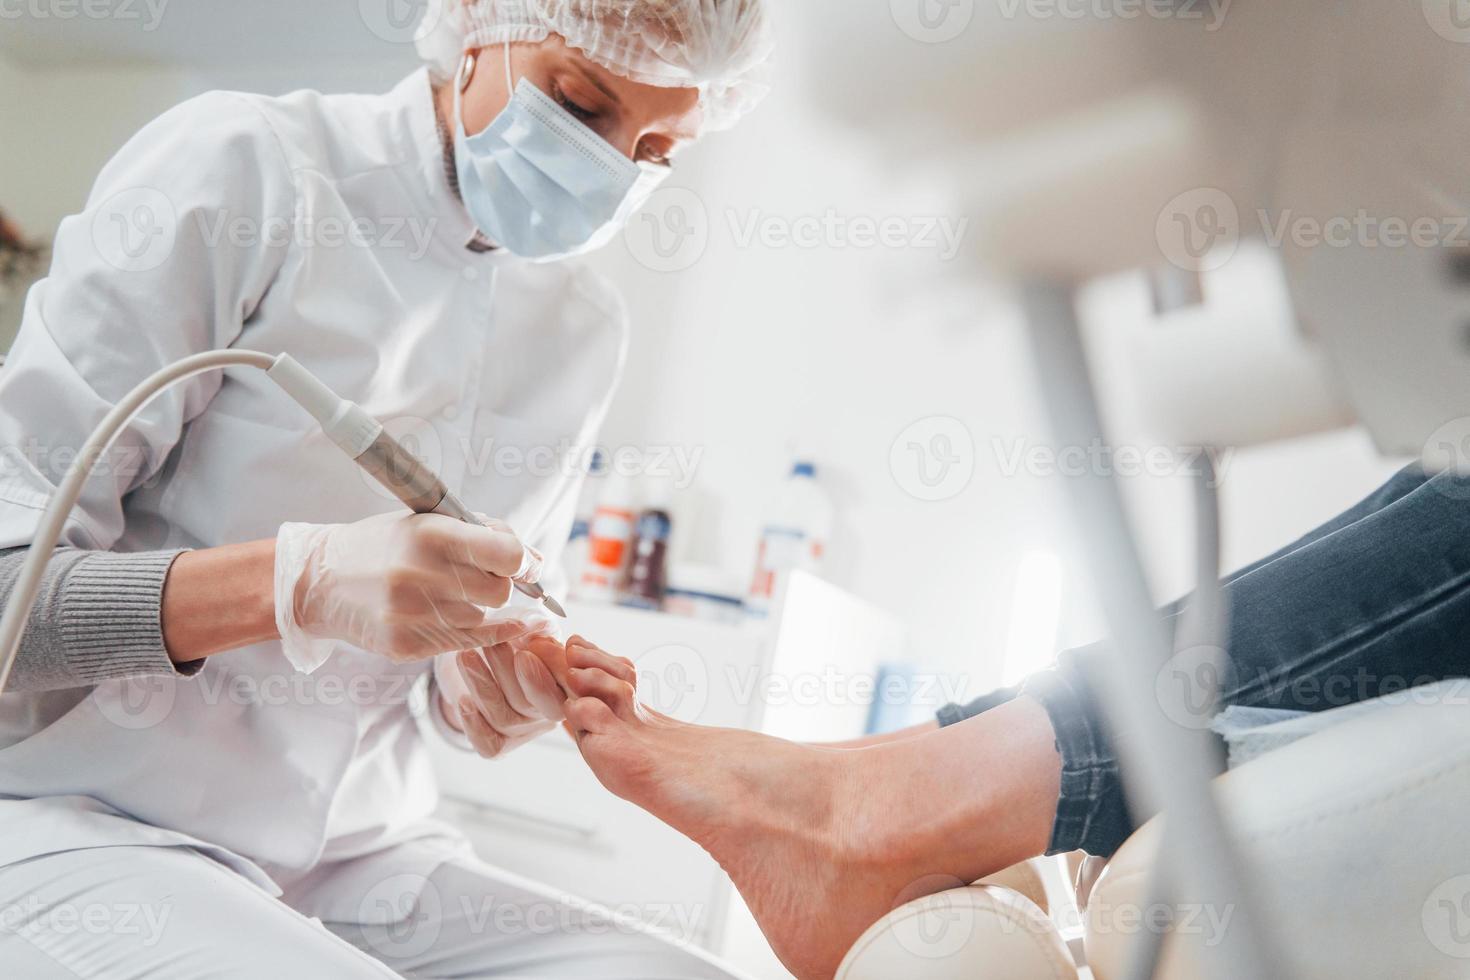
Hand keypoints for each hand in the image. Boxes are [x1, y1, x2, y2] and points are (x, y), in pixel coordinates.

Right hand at [274, 512, 543, 671]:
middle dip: (497, 584)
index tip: (524, 564)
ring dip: (475, 607)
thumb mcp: (429, 521)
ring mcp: (412, 614)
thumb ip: (486, 535)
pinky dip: (478, 632)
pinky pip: (464, 642)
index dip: (523, 561)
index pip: (507, 554)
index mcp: (431, 534)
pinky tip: (482, 622)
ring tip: (443, 592)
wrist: (320, 580)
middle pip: (499, 591)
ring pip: (481, 618)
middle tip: (477, 577)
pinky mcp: (405, 645)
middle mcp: (421, 575)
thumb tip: (536, 562)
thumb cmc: (385, 545)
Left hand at [439, 634, 569, 757]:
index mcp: (564, 687)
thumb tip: (541, 625)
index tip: (527, 651)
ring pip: (505, 718)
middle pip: (531, 704)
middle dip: (508, 673)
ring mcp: (524, 731)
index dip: (547, 672)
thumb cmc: (509, 640)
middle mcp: (547, 713)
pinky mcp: (500, 744)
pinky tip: (462, 700)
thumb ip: (534, 627)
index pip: (565, 687)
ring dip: (482, 685)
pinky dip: (474, 723)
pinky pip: (490, 744)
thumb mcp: (522, 627)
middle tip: (492, 645)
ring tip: (465, 656)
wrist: (478, 662)